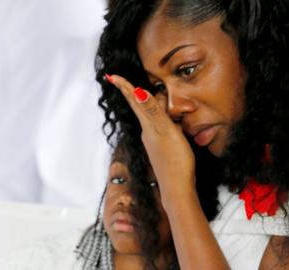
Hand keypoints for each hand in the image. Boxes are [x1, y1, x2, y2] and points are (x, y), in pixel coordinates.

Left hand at [107, 74, 195, 202]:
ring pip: (153, 117)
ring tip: (154, 95)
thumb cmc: (175, 160)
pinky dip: (166, 118)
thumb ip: (153, 112)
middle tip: (125, 81)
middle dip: (137, 92)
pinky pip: (162, 127)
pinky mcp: (163, 149)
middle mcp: (148, 132)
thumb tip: (137, 92)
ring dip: (154, 105)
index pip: (134, 101)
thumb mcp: (166, 131)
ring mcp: (155, 142)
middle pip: (143, 106)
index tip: (111, 76)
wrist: (178, 188)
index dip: (124, 86)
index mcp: (148, 125)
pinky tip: (173, 120)